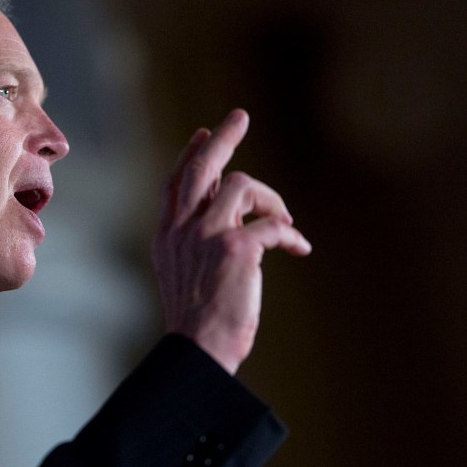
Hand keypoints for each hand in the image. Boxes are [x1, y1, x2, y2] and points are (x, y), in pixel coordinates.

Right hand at [153, 109, 310, 374]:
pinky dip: (291, 235)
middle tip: (239, 116)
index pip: (174, 184)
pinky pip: (274, 225)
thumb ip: (198, 242)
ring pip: (243, 186)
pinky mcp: (236, 247)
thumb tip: (228, 215)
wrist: (199, 350)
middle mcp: (182, 230)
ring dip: (272, 199)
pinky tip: (300, 248)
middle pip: (201, 167)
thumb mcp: (184, 275)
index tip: (202, 134)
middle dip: (222, 138)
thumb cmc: (198, 323)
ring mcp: (207, 235)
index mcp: (167, 237)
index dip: (188, 155)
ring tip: (286, 218)